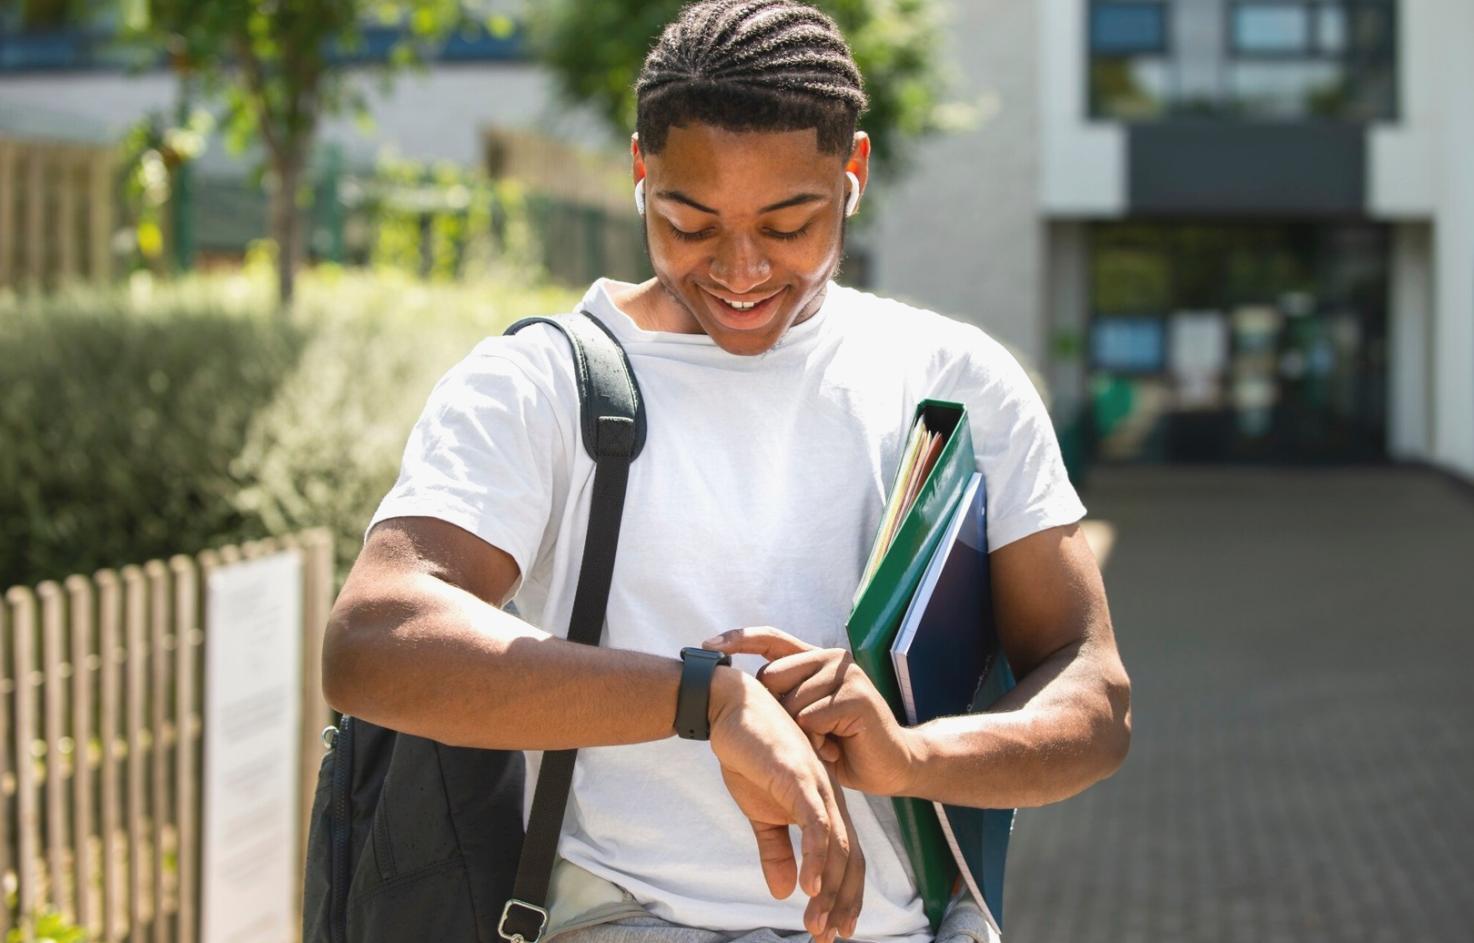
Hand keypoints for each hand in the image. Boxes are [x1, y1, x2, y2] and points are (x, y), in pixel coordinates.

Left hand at [705, 627, 918, 797]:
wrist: (892, 765)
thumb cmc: (844, 744)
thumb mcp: (807, 716)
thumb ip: (785, 698)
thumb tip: (742, 691)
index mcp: (816, 659)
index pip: (771, 639)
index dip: (739, 639)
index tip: (706, 643)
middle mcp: (831, 658)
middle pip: (772, 678)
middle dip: (778, 714)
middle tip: (808, 735)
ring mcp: (846, 674)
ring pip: (790, 703)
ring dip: (801, 733)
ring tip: (827, 743)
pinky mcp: (856, 696)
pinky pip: (811, 719)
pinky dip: (818, 741)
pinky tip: (837, 747)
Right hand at [707, 668, 859, 940]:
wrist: (731, 710)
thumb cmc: (749, 755)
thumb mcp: (760, 813)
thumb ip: (776, 850)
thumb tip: (785, 892)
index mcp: (825, 805)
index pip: (846, 857)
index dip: (844, 895)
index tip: (836, 930)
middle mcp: (830, 798)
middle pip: (850, 859)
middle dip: (842, 902)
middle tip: (829, 938)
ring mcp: (818, 787)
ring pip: (836, 848)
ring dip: (829, 891)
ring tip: (818, 925)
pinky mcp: (799, 778)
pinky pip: (816, 823)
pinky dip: (817, 856)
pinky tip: (810, 886)